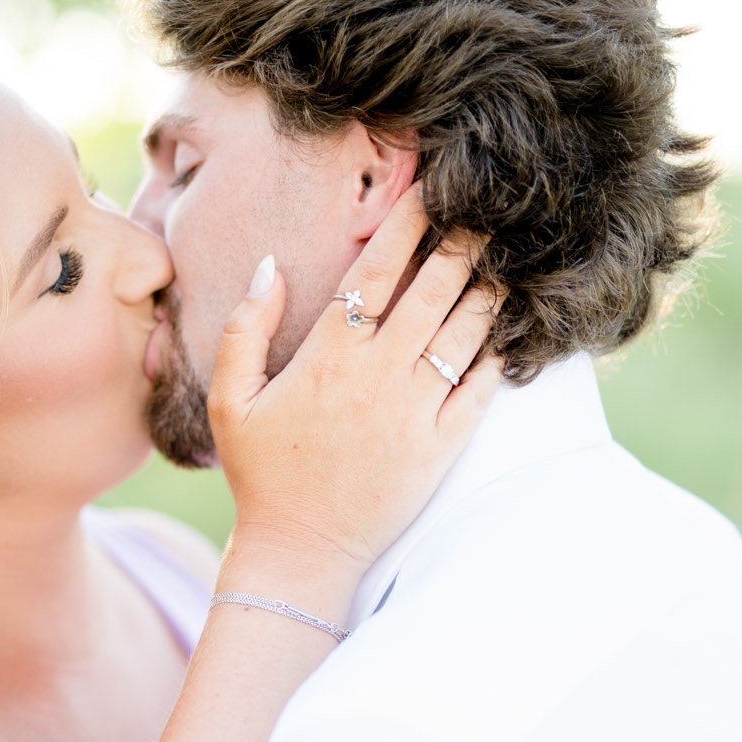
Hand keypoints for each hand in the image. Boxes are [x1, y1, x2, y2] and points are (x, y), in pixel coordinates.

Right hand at [211, 189, 500, 597]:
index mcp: (329, 355)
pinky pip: (482, 387)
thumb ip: (244, 328)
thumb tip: (269, 267)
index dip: (410, 221)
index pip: (379, 268)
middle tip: (489, 211)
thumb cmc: (263, 475)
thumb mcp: (230, 400)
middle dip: (465, 242)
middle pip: (436, 288)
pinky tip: (512, 326)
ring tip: (507, 258)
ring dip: (489, 288)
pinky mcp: (442, 445)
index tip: (434, 190)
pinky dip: (501, 351)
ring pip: (466, 330)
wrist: (302, 551)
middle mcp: (379, 374)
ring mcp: (416, 409)